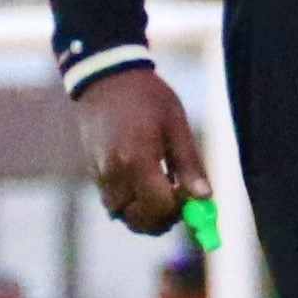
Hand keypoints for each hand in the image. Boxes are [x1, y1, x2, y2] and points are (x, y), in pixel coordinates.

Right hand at [75, 67, 212, 238]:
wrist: (105, 77)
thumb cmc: (146, 97)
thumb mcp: (176, 125)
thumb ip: (189, 164)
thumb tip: (204, 198)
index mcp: (138, 160)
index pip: (160, 207)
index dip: (178, 210)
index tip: (190, 200)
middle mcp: (114, 173)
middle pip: (138, 220)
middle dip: (161, 219)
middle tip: (177, 203)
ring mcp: (100, 174)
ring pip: (122, 215)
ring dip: (143, 213)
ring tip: (159, 190)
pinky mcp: (93, 172)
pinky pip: (112, 201)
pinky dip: (129, 202)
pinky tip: (142, 180)